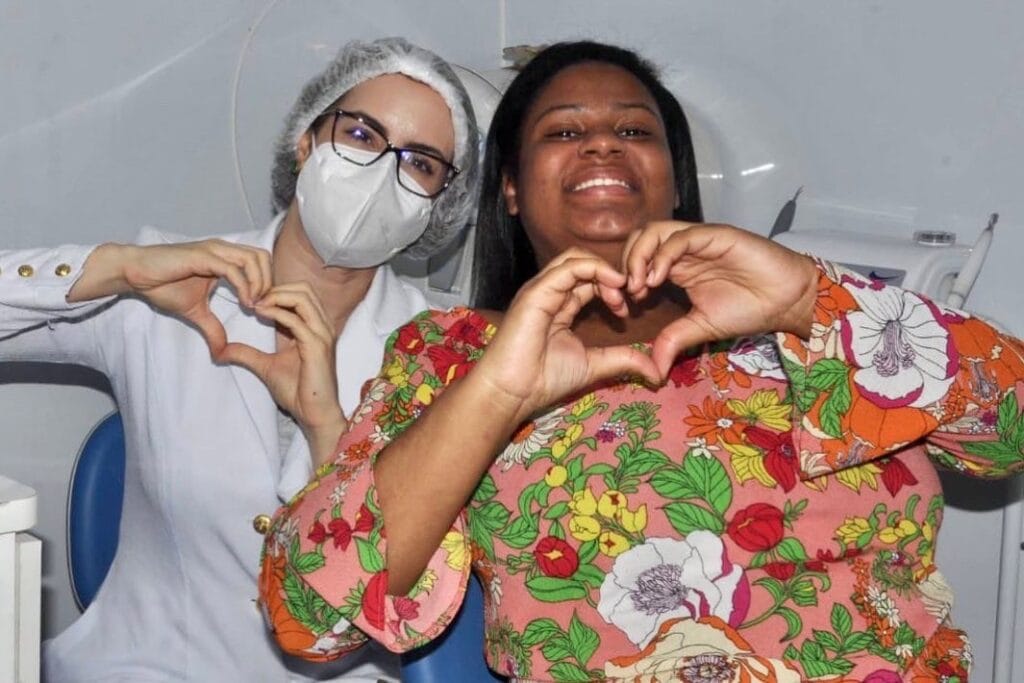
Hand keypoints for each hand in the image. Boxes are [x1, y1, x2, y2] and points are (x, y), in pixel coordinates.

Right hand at [74, 240, 271, 354]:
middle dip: (270, 283)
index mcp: (225, 259)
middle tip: (264, 307)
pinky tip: (244, 303)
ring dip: (260, 284)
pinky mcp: (202, 256)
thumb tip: (222, 353)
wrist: (135, 274)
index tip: (264, 310)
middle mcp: (223, 250)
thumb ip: (213, 328)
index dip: (268, 285)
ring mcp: (214, 250)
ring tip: (255, 306)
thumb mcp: (195, 312)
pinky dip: (244, 285)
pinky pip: (232, 268)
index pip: (261, 263)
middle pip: (264, 257)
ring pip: (253, 259)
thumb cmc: (162, 285)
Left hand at [217, 283, 346, 465]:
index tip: (250, 299)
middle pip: (303, 288)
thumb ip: (246, 354)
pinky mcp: (317, 345)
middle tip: (251, 298)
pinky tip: (259, 313)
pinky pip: (296, 319)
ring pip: (302, 297)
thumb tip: (219, 350)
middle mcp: (321, 326)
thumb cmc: (298, 392)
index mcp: (313, 327)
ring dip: (275, 295)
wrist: (313, 414)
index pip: (299, 293)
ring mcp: (322, 334)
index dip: (274, 290)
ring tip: (254, 304)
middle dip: (275, 287)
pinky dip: (276, 312)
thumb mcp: (265, 367)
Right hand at [475, 248, 661, 424]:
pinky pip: (569, 267)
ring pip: (576, 259)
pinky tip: (614, 285)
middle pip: (583, 264)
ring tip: (622, 291)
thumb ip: (623, 360)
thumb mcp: (594, 365)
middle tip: (629, 298)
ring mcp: (541, 289)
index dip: (612, 289)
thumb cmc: (544, 380)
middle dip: (611, 276)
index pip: (588, 282)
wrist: (513, 392)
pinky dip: (595, 269)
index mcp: (558, 306)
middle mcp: (548, 292)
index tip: (627, 312)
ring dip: (605, 270)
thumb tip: (657, 372)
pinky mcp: (536, 291)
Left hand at [623, 221, 818, 374]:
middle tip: (625, 295)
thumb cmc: (749, 308)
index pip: (636, 260)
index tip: (622, 307)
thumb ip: (674, 341)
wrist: (787, 300)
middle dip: (624, 265)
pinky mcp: (715, 235)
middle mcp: (683, 250)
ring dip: (638, 257)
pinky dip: (662, 255)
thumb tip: (652, 372)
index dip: (622, 280)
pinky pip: (681, 237)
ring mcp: (698, 240)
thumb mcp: (701, 328)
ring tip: (639, 287)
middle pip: (638, 240)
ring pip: (654, 232)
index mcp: (676, 267)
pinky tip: (657, 280)